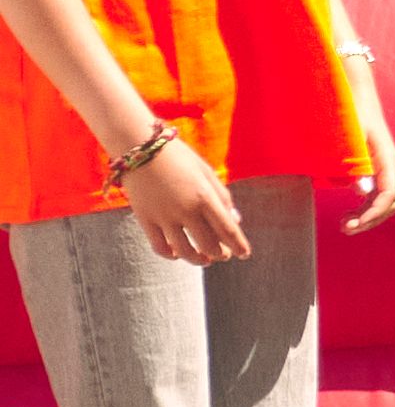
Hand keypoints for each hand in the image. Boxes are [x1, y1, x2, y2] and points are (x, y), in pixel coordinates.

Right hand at [123, 133, 246, 267]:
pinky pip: (159, 246)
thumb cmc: (178, 157)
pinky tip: (178, 254)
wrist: (138, 146)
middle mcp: (185, 210)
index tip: (245, 255)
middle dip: (220, 253)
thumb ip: (222, 197)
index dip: (238, 246)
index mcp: (205, 197)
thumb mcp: (206, 172)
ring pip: (184, 251)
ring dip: (198, 260)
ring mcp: (163, 216)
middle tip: (224, 255)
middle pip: (208, 244)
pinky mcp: (145, 219)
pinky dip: (170, 255)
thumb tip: (236, 221)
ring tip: (205, 260)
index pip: (228, 230)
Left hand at [343, 74, 394, 234]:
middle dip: (370, 219)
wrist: (355, 97)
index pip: (389, 195)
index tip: (355, 223)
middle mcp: (390, 169)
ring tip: (344, 224)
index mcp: (388, 161)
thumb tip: (361, 191)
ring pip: (383, 203)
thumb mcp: (350, 138)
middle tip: (345, 227)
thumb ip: (356, 164)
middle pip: (389, 204)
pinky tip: (348, 213)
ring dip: (367, 217)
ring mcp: (383, 171)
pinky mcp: (374, 171)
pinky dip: (364, 208)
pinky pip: (375, 196)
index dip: (374, 212)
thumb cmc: (350, 115)